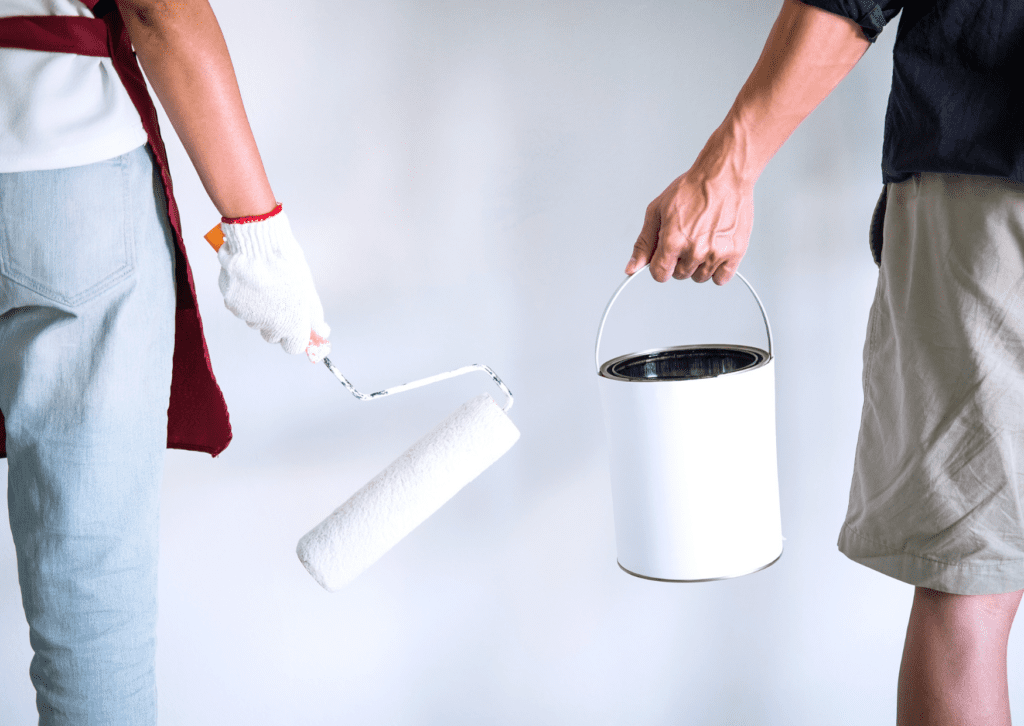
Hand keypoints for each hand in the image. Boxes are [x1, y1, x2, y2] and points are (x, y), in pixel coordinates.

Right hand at [216, 209, 331, 362]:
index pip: (294, 347)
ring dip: (261, 309)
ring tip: (266, 284)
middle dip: (279, 323)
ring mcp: (246, 314)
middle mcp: (266, 325)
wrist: (257, 243)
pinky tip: (252, 279)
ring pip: (255, 319)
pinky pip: (240, 305)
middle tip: (283, 301)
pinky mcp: (230, 302)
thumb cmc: (286, 263)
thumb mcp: (307, 290)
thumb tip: (322, 331)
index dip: (297, 336)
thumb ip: (313, 316)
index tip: (299, 327)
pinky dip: (245, 297)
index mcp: (289, 325)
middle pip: (273, 335)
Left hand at [625, 161, 753, 284]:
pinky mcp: (735, 253)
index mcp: (672, 241)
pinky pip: (721, 278)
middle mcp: (695, 251)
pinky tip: (715, 249)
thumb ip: (644, 243)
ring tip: (702, 239)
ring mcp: (716, 253)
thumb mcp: (657, 211)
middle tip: (687, 238)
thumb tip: (632, 268)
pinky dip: (717, 268)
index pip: (660, 274)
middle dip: (679, 261)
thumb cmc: (692, 188)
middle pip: (679, 275)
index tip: (665, 256)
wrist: (724, 175)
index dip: (660, 264)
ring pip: (700, 277)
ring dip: (698, 265)